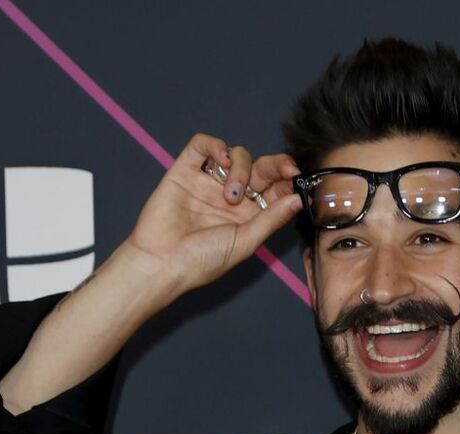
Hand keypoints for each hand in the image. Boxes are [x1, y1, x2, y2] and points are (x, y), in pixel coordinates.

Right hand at [127, 133, 301, 293]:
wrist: (162, 262)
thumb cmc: (202, 261)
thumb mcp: (245, 243)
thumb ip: (271, 219)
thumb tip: (297, 199)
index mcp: (248, 217)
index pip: (274, 190)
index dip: (287, 181)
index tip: (296, 178)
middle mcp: (231, 197)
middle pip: (260, 168)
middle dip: (274, 166)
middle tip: (282, 170)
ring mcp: (209, 182)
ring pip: (236, 155)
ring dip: (241, 168)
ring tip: (229, 196)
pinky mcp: (185, 170)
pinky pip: (203, 144)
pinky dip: (215, 145)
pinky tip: (220, 160)